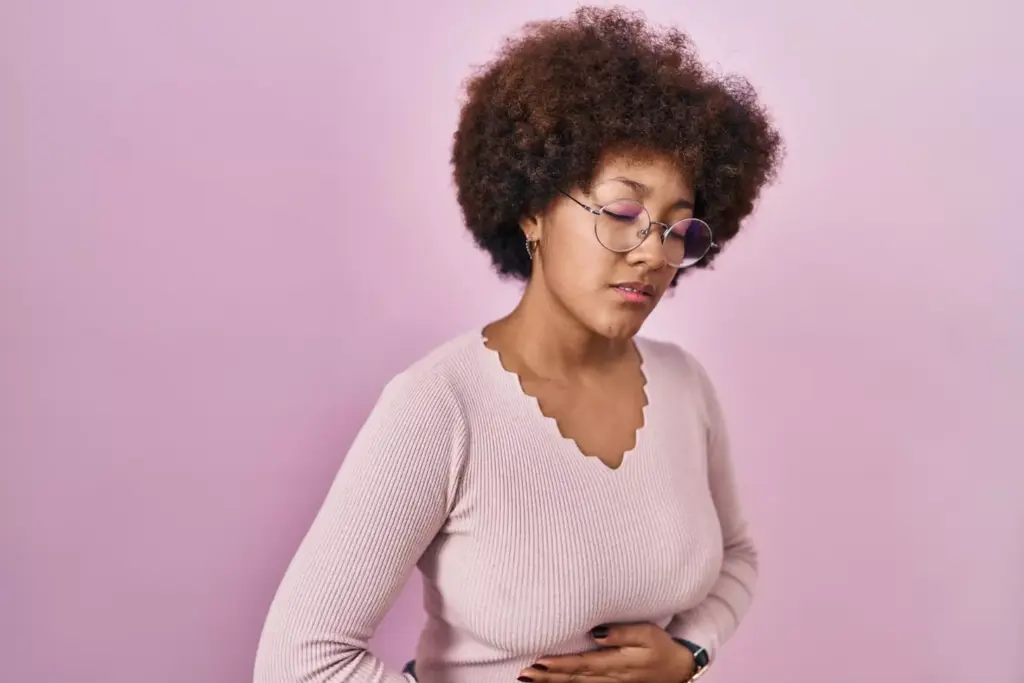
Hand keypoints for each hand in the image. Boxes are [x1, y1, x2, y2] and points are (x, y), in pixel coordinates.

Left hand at [518, 623, 694, 682]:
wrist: (678, 669)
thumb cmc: (661, 647)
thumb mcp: (648, 634)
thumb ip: (623, 633)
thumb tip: (597, 632)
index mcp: (616, 663)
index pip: (582, 664)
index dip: (560, 664)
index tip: (540, 661)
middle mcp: (610, 676)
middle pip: (574, 677)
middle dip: (548, 676)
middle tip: (524, 673)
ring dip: (552, 682)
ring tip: (529, 678)